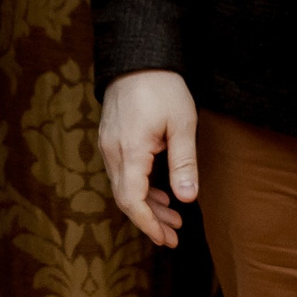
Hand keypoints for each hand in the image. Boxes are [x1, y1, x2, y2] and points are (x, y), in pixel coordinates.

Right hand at [99, 68, 198, 249]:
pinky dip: (139, 188)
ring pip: (123, 187)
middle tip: (174, 237)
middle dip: (150, 220)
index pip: (132, 199)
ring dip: (147, 205)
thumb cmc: (162, 87)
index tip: (165, 239)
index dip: (148, 224)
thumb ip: (184, 163)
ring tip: (173, 218)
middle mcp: (112, 151)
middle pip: (125, 198)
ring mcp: (108, 145)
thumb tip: (187, 199)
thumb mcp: (182, 124)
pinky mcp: (110, 138)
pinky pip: (121, 173)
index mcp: (131, 150)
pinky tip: (159, 193)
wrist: (138, 58)